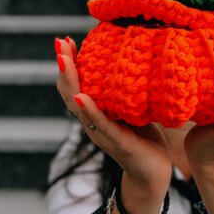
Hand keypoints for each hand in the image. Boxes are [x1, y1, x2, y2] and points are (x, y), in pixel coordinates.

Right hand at [55, 37, 171, 193]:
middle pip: (70, 92)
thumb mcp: (132, 110)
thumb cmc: (143, 138)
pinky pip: (101, 125)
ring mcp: (102, 133)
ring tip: (63, 60)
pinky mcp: (117, 143)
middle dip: (64, 66)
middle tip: (59, 42)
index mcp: (95, 114)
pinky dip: (89, 110)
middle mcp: (93, 123)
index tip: (66, 41)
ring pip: (79, 106)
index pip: (76, 85)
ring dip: (70, 82)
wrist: (153, 173)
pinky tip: (82, 97)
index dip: (69, 64)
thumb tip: (129, 64)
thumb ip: (124, 93)